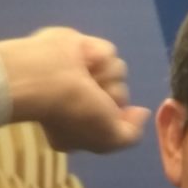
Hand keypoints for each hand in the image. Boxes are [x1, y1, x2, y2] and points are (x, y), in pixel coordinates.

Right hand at [0, 27, 149, 152]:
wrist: (47, 77)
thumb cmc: (75, 112)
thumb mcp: (107, 140)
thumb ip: (131, 133)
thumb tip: (140, 112)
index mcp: (81, 124)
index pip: (114, 120)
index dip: (119, 119)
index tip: (110, 116)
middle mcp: (82, 99)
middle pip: (119, 94)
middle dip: (111, 95)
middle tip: (91, 95)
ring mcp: (82, 72)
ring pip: (117, 72)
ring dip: (105, 75)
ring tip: (85, 75)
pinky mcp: (84, 48)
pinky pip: (109, 52)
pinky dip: (98, 56)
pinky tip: (82, 59)